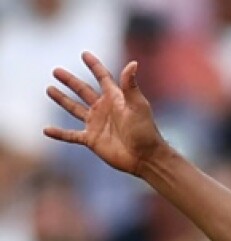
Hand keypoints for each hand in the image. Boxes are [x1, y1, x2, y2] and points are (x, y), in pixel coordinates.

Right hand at [44, 53, 167, 175]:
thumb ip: (130, 85)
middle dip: (70, 81)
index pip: (102, 78)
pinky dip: (59, 133)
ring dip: (62, 100)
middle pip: (83, 91)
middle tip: (56, 71)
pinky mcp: (92, 140)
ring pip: (74, 109)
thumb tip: (133, 63)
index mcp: (115, 99)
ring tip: (49, 89)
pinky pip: (71, 135)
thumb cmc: (145, 131)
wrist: (145, 157)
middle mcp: (104, 109)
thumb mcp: (137, 105)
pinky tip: (46, 130)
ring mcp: (96, 124)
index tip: (84, 54)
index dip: (94, 66)